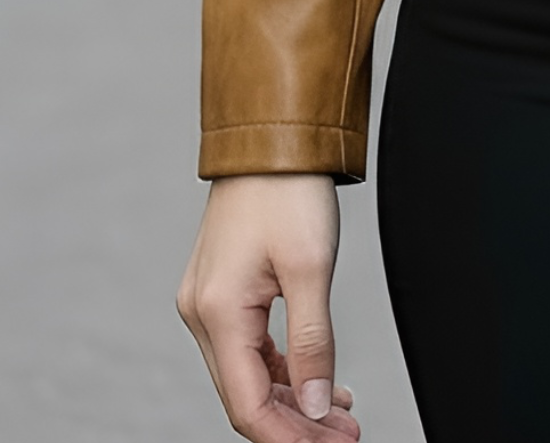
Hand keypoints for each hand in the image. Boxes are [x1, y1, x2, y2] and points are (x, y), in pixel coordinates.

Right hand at [178, 174, 358, 440]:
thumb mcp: (312, 267)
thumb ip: (313, 342)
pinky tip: (317, 377)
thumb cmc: (288, 191)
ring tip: (341, 414)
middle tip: (346, 433)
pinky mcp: (222, 289)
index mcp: (217, 312)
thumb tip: (318, 404)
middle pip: (246, 395)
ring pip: (248, 374)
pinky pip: (249, 346)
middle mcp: (203, 313)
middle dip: (297, 422)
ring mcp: (209, 301)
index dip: (289, 435)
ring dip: (293, 397)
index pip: (247, 404)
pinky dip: (282, 367)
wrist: (271, 137)